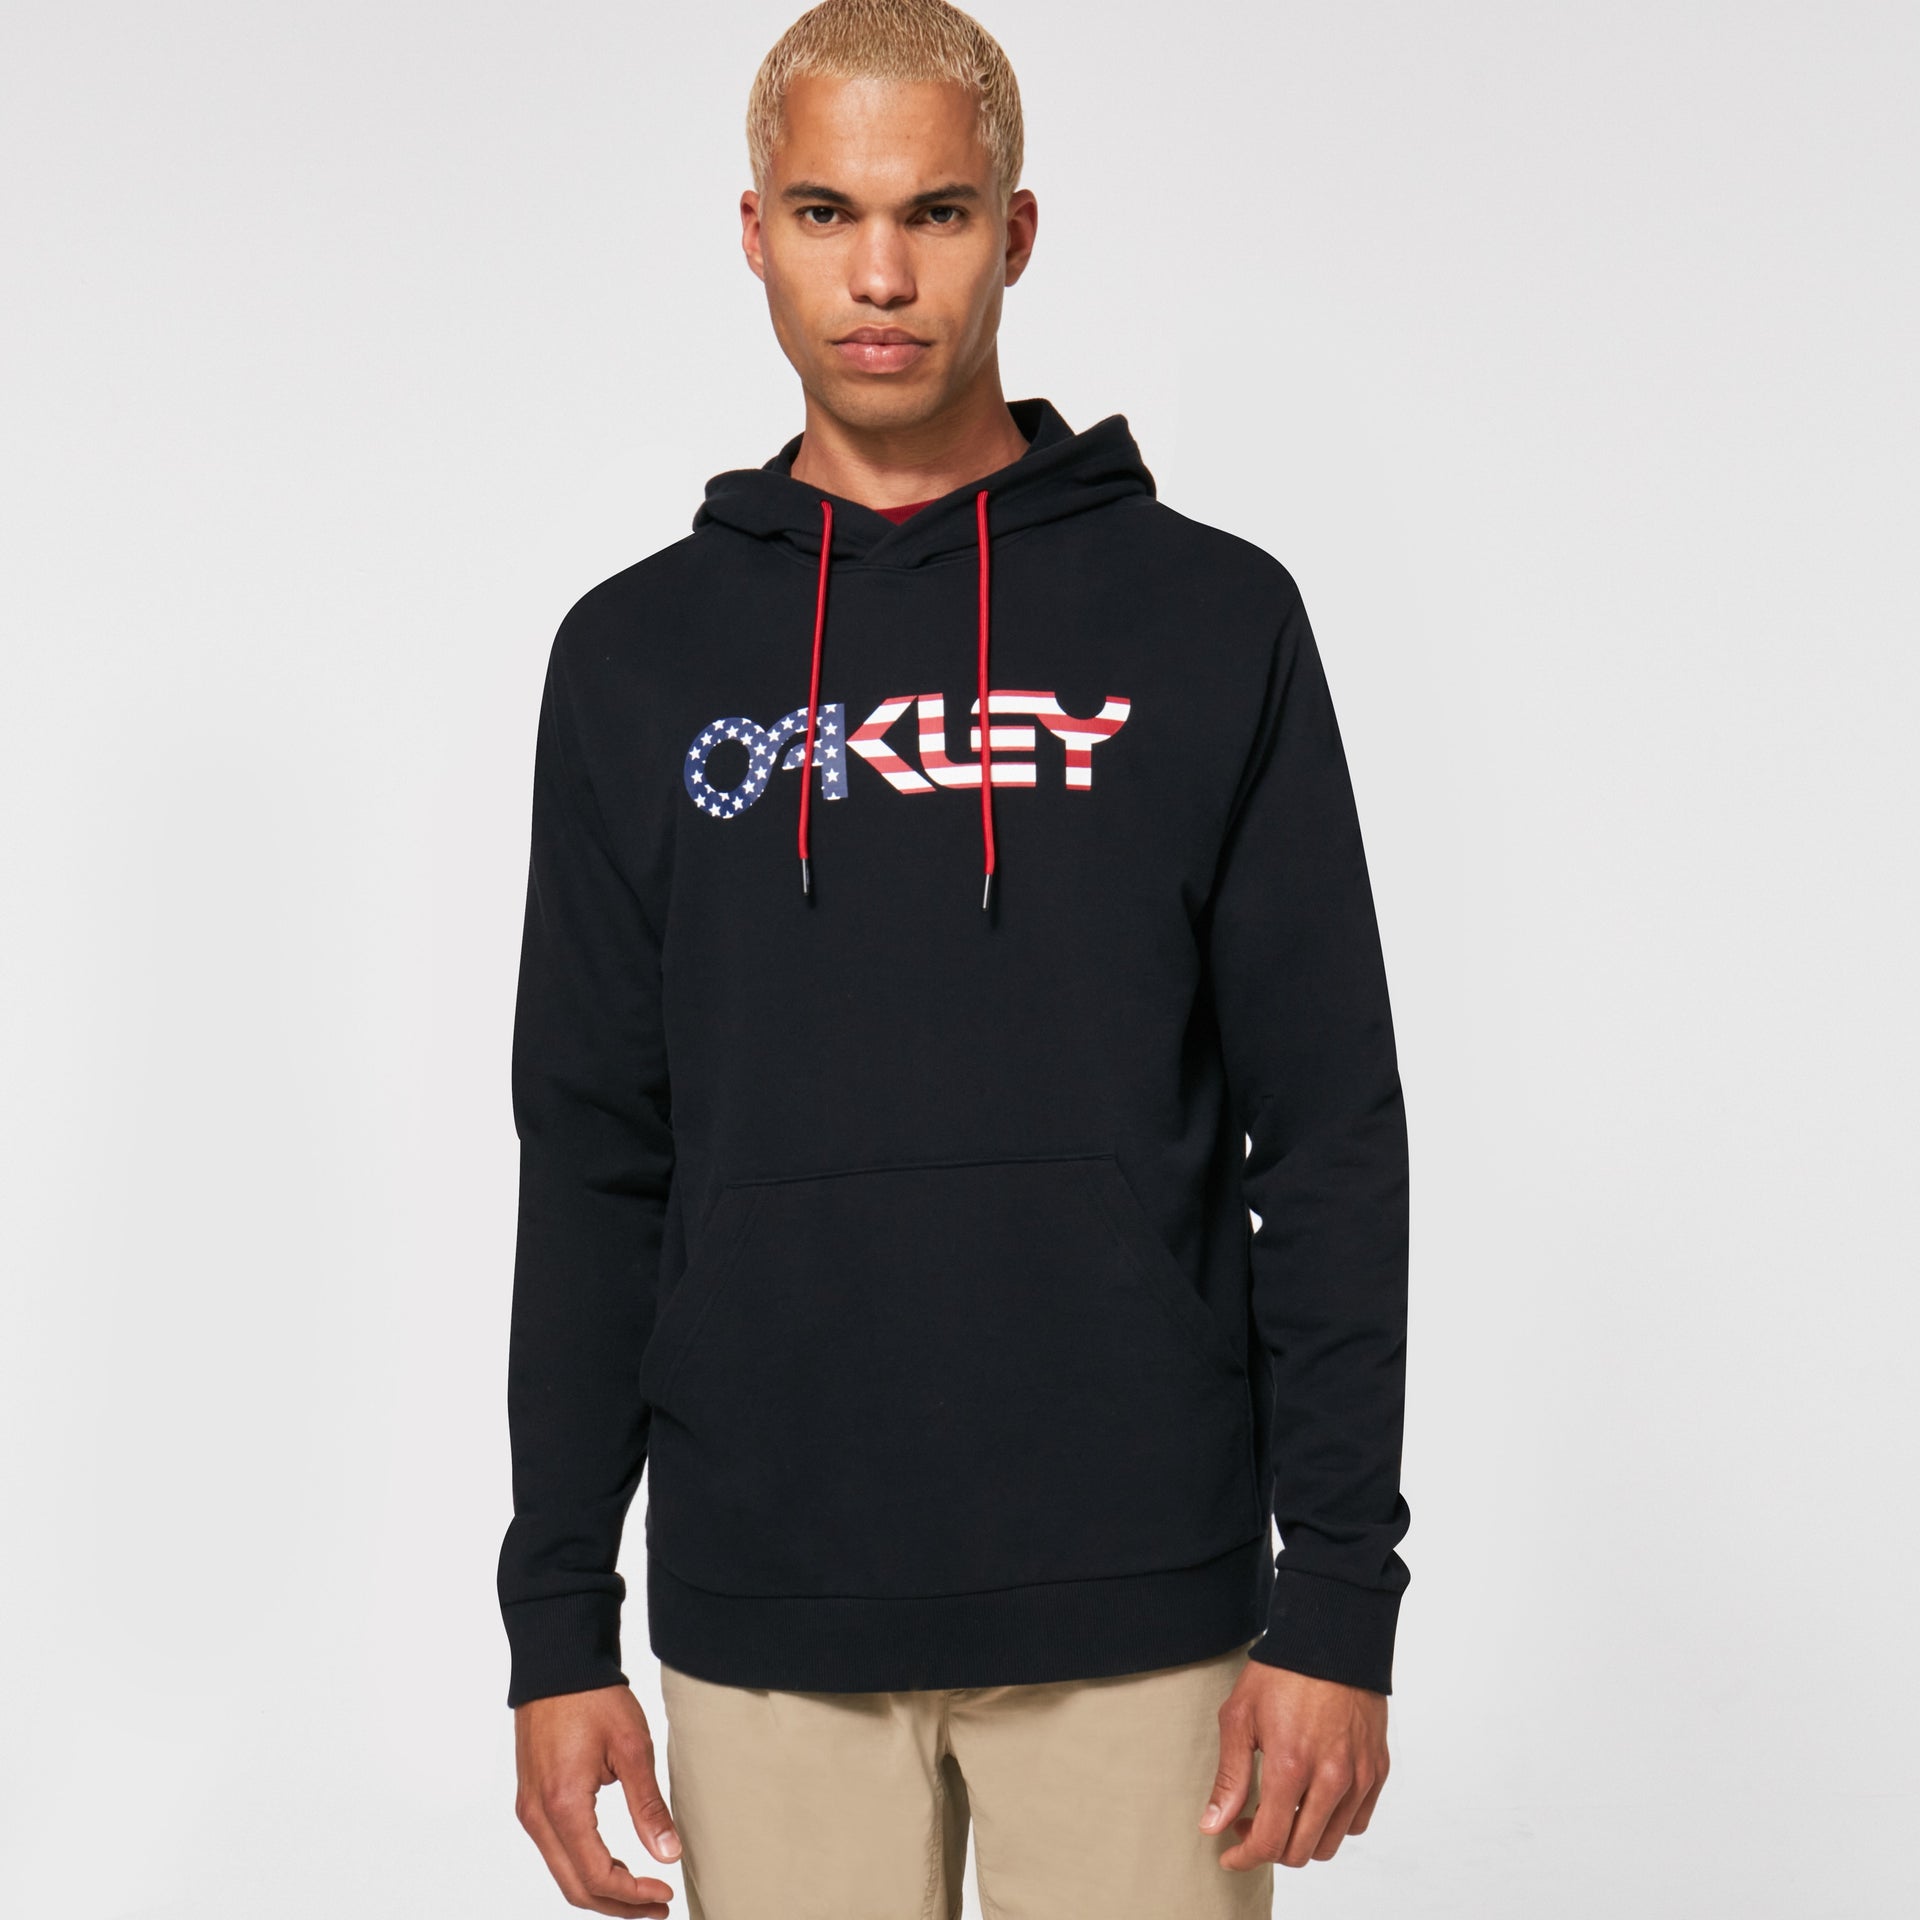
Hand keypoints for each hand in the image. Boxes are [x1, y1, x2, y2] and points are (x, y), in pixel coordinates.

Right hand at [514, 1684, 681, 1914]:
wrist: (557, 1663)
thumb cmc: (593, 1697)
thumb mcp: (632, 1747)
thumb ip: (648, 1806)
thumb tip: (668, 1855)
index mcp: (562, 1805)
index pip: (596, 1876)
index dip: (633, 1895)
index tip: (666, 1893)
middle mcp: (537, 1816)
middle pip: (575, 1887)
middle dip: (618, 1905)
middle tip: (658, 1906)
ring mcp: (529, 1810)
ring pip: (562, 1873)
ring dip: (602, 1890)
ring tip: (642, 1892)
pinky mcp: (531, 1800)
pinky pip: (555, 1851)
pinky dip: (584, 1867)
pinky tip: (614, 1866)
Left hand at [1201, 1660, 1388, 1870]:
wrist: (1330, 1638)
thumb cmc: (1280, 1673)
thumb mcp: (1240, 1717)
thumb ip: (1229, 1778)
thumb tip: (1212, 1825)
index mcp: (1291, 1767)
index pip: (1270, 1842)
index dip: (1244, 1857)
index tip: (1228, 1852)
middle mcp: (1331, 1779)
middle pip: (1301, 1852)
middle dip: (1269, 1849)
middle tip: (1249, 1825)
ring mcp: (1359, 1776)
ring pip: (1330, 1843)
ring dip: (1301, 1840)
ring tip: (1281, 1811)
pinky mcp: (1377, 1769)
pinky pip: (1357, 1821)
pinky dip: (1333, 1824)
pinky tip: (1312, 1799)